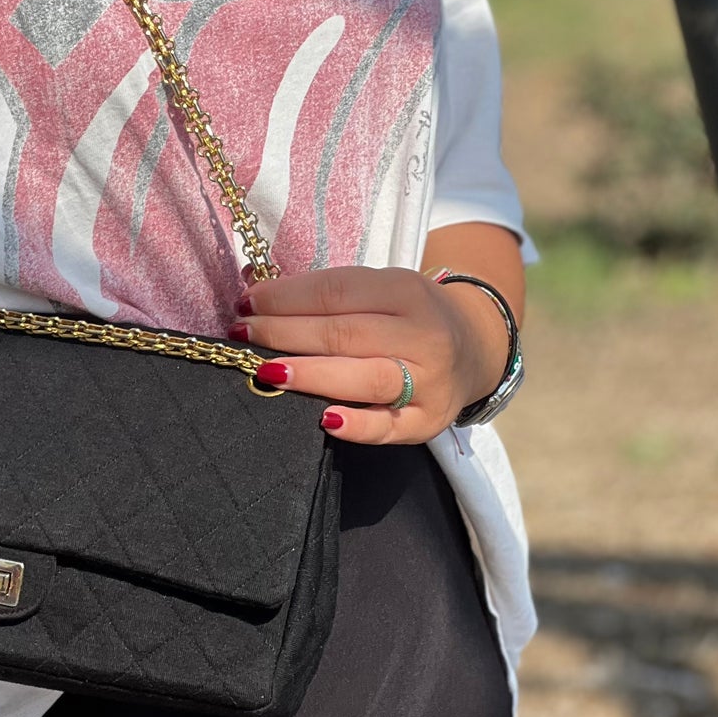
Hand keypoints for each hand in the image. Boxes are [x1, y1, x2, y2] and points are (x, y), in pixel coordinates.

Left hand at [230, 266, 510, 444]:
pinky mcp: (430, 422)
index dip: (286, 297)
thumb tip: (254, 290)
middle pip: (345, 334)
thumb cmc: (405, 315)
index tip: (246, 302)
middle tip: (243, 335)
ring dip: (312, 375)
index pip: (337, 291)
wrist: (473, 347)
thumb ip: (324, 292)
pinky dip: (357, 426)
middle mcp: (423, 335)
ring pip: (366, 378)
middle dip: (287, 333)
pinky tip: (324, 420)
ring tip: (268, 371)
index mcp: (406, 290)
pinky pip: (390, 428)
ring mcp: (430, 382)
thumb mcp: (378, 288)